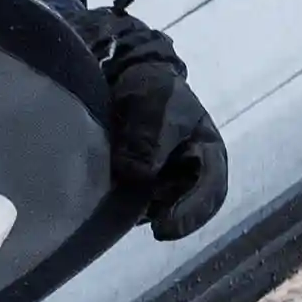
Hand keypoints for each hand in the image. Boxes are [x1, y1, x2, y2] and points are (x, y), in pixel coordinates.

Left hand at [67, 0, 228, 240]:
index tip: (164, 229)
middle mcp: (181, 174)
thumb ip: (150, 133)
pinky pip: (119, 202)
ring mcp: (152, 181)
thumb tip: (138, 174)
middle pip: (177, 206)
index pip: (209, 191)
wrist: (114, 72)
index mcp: (204, 152)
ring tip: (109, 202)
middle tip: (139, 224)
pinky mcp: (123, 185)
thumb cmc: (147, 83)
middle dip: (161, 216)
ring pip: (146, 207)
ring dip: (131, 209)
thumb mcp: (155, 99)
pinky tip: (91, 197)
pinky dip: (109, 203)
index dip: (191, 212)